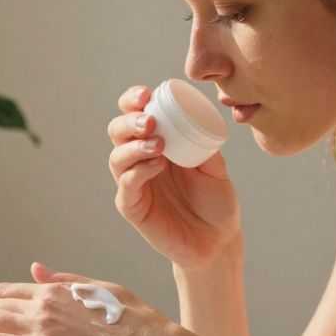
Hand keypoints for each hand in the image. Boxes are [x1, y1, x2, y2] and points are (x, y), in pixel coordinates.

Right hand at [109, 85, 241, 267]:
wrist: (218, 240)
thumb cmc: (215, 201)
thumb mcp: (215, 168)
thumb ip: (204, 146)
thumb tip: (195, 124)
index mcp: (157, 142)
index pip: (134, 114)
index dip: (132, 100)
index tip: (146, 94)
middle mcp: (140, 160)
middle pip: (117, 131)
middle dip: (128, 121)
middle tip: (150, 121)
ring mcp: (134, 184)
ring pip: (117, 158)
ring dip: (133, 146)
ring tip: (158, 144)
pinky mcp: (133, 208)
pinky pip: (126, 186)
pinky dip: (138, 172)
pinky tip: (157, 165)